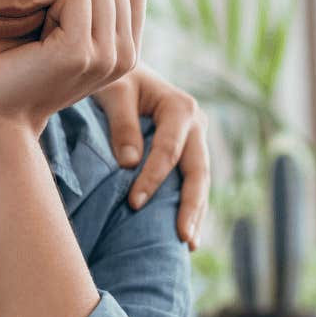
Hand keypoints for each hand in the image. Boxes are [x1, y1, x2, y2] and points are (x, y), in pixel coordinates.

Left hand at [0, 0, 147, 132]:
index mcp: (131, 51)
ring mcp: (106, 57)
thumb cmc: (30, 67)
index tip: (72, 26)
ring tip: (48, 41)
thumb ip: (106, 12)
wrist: (1, 113)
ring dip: (63, 5)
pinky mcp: (79, 53)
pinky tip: (40, 45)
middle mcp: (127, 57)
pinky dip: (51, 12)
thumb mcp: (79, 38)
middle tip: (55, 36)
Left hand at [89, 69, 211, 249]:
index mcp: (181, 108)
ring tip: (189, 244)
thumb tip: (129, 165)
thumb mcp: (114, 92)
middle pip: (198, 171)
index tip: (134, 204)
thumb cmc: (116, 81)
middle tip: (183, 238)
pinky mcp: (189, 152)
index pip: (168, 152)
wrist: (126, 73)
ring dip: (196, 213)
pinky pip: (192, 182)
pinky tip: (186, 231)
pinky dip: (191, 206)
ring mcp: (196, 140)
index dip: (152, 179)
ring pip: (201, 181)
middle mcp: (197, 125)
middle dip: (191, 207)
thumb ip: (122, 125)